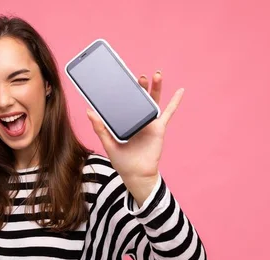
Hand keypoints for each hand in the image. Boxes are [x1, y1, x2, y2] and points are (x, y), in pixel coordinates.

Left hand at [86, 71, 183, 204]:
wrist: (136, 174)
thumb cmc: (122, 161)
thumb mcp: (108, 143)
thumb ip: (100, 128)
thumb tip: (89, 112)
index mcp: (125, 120)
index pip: (124, 101)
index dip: (123, 89)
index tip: (120, 77)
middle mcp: (137, 118)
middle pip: (140, 97)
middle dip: (140, 86)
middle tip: (138, 77)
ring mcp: (149, 122)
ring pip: (154, 101)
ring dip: (156, 87)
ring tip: (157, 74)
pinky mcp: (159, 128)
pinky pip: (168, 112)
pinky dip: (175, 101)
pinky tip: (180, 90)